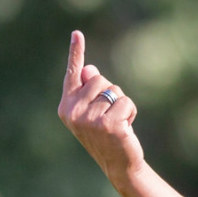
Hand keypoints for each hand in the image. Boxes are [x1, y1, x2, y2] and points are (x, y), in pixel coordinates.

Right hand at [58, 31, 144, 183]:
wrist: (118, 163)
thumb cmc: (107, 134)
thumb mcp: (95, 111)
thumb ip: (90, 91)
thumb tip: (89, 69)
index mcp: (66, 106)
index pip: (73, 74)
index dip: (76, 52)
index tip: (77, 33)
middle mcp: (73, 112)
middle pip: (100, 79)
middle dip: (110, 93)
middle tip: (109, 115)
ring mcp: (89, 119)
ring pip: (114, 90)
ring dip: (122, 104)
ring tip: (117, 123)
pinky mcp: (108, 124)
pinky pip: (126, 102)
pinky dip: (131, 112)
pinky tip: (125, 128)